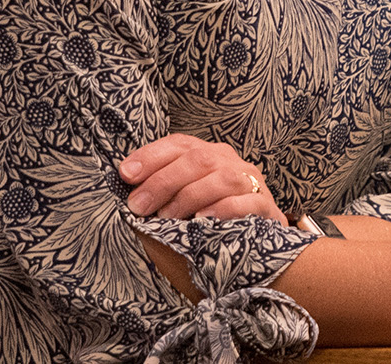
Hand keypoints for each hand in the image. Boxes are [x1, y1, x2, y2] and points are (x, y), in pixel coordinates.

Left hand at [119, 133, 285, 221]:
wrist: (255, 245)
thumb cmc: (209, 221)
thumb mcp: (181, 202)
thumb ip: (161, 194)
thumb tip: (129, 193)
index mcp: (207, 155)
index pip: (179, 144)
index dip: (151, 156)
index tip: (126, 174)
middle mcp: (229, 162)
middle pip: (198, 160)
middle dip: (163, 181)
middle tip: (139, 206)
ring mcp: (249, 182)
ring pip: (222, 178)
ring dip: (189, 197)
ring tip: (167, 218)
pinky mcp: (265, 206)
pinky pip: (246, 202)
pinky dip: (223, 209)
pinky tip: (202, 219)